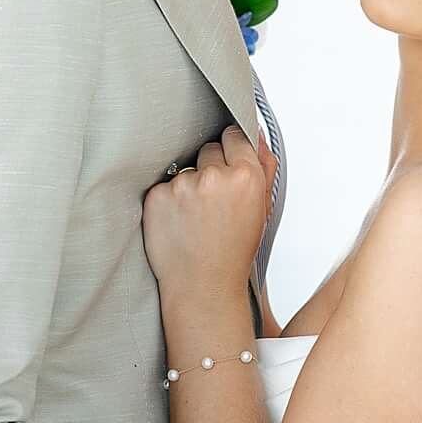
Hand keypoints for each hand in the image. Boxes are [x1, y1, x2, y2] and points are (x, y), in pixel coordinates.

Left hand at [144, 118, 274, 307]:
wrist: (204, 290)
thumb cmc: (234, 252)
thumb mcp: (261, 211)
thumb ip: (264, 167)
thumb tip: (257, 133)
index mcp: (246, 177)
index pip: (234, 135)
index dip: (232, 152)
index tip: (229, 168)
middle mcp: (215, 177)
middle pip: (209, 149)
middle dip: (210, 169)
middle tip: (213, 203)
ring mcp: (183, 186)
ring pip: (186, 167)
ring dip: (189, 185)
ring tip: (196, 218)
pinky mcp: (158, 196)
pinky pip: (164, 184)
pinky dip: (169, 200)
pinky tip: (178, 223)